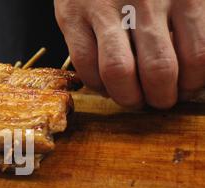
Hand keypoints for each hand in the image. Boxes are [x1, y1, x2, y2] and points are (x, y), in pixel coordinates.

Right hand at [55, 0, 204, 108]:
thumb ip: (193, 21)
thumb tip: (196, 69)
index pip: (197, 57)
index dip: (192, 85)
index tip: (185, 88)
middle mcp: (147, 1)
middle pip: (158, 71)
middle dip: (160, 99)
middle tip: (158, 99)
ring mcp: (106, 9)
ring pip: (119, 73)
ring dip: (128, 98)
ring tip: (132, 98)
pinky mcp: (73, 17)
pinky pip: (85, 65)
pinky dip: (96, 84)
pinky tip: (105, 82)